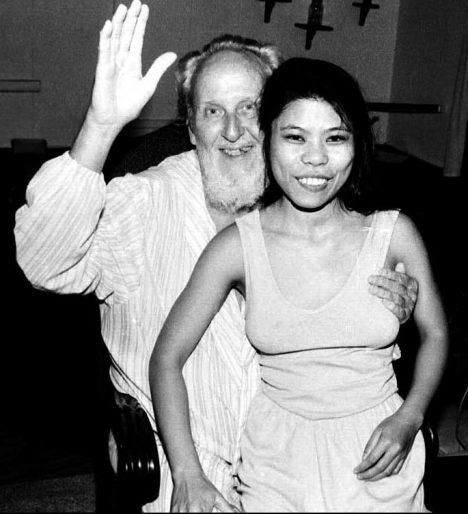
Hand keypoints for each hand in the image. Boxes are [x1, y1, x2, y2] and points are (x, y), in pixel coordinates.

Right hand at [88, 0, 176, 130]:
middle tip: (136, 2)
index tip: (144, 8)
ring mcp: (111, 63)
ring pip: (115, 38)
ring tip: (123, 8)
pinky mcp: (103, 69)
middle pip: (126, 34)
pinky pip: (104, 50)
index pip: (136, 38)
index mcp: (132, 63)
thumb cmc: (129, 105)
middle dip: (131, 18)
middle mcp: (121, 60)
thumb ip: (158, 68)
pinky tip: (109, 25)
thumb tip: (172, 54)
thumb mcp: (148, 85)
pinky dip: (106, 38)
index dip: (140, 23)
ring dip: (119, 23)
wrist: (115, 119)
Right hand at [171, 473, 238, 512]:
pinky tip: (189, 509)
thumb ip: (227, 508)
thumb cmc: (202, 485)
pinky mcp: (173, 512)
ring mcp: (180, 513)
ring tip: (195, 508)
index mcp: (201, 512)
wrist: (187, 474)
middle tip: (201, 509)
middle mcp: (190, 513)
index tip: (207, 512)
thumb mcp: (217, 497)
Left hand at [353, 411, 420, 480]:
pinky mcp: (404, 457)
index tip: (355, 470)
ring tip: (367, 478)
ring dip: (377, 477)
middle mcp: (394, 450)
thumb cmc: (391, 423)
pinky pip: (396, 470)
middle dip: (368, 475)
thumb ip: (370, 445)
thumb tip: (363, 459)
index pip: (372, 459)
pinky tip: (379, 475)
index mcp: (386, 442)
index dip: (363, 467)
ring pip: (388, 472)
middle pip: (380, 468)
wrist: (408, 420)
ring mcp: (401, 455)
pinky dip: (387, 475)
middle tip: (359, 477)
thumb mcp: (377, 430)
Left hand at [368, 262, 417, 323]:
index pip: (401, 278)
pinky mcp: (405, 316)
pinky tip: (383, 302)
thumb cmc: (396, 295)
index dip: (390, 274)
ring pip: (396, 298)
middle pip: (397, 287)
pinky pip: (399, 311)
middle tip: (370, 279)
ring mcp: (409, 306)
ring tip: (371, 289)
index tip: (379, 271)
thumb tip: (400, 264)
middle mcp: (412, 295)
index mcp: (411, 284)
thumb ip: (397, 275)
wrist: (398, 314)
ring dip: (383, 292)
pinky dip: (391, 306)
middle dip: (382, 282)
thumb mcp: (398, 284)